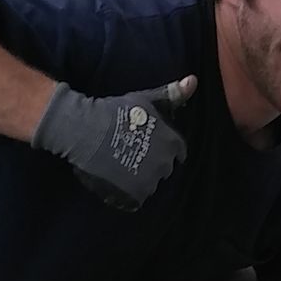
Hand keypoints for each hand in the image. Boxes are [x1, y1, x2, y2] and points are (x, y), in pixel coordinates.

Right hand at [31, 75, 196, 208]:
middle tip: (130, 152)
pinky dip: (128, 193)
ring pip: (150, 184)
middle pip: (163, 169)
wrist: (85, 129)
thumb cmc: (116, 111)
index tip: (147, 144)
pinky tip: (115, 180)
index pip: (177, 152)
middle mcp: (165, 164)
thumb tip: (194, 80)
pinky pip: (136, 199)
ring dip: (140, 178)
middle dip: (152, 163)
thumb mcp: (147, 100)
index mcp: (172, 144)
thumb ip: (173, 94)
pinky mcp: (133, 195)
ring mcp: (149, 181)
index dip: (163, 148)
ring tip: (120, 166)